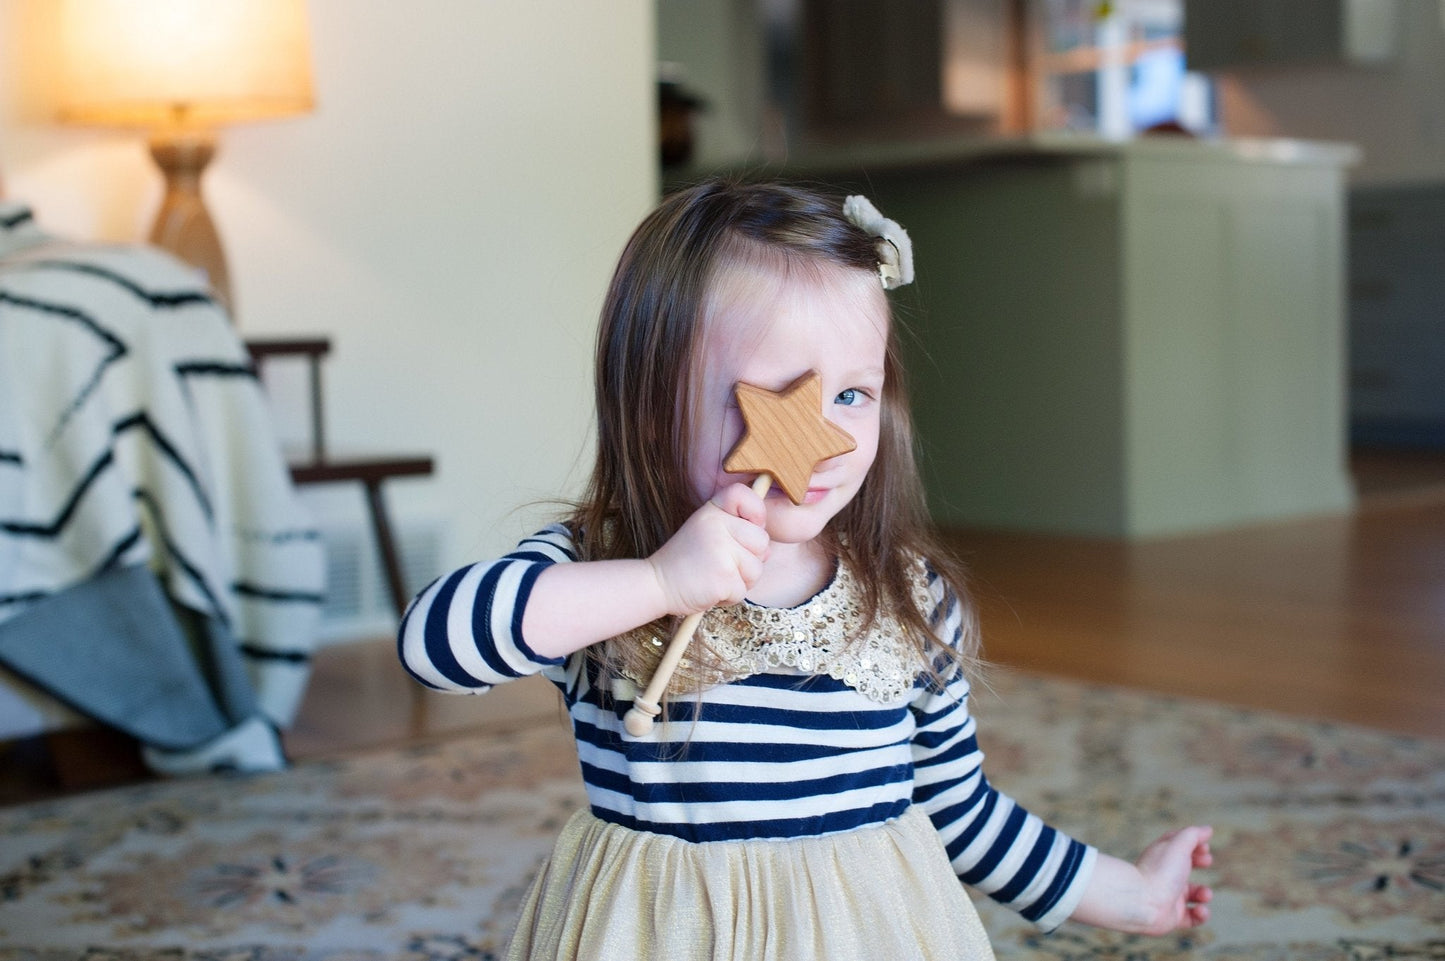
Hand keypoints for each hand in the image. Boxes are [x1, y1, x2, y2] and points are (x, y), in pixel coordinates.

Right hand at [647, 484, 769, 614]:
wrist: (657, 584)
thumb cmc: (685, 561)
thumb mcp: (707, 532)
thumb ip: (736, 531)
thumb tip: (768, 549)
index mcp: (712, 511)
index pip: (745, 495)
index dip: (756, 512)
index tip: (746, 526)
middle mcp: (717, 525)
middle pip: (762, 541)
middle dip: (749, 559)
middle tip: (722, 564)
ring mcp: (721, 550)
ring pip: (756, 569)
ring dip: (740, 581)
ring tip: (715, 576)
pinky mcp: (724, 576)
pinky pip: (744, 590)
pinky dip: (730, 596)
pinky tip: (710, 589)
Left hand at [1133, 826, 1213, 932]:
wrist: (1143, 903)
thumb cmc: (1160, 871)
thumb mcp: (1179, 845)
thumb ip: (1194, 835)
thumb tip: (1207, 829)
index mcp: (1162, 856)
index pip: (1178, 845)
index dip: (1194, 843)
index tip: (1204, 846)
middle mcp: (1165, 875)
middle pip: (1185, 866)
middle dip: (1200, 862)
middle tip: (1206, 861)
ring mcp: (1169, 896)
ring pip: (1193, 893)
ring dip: (1205, 893)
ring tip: (1204, 894)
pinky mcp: (1173, 917)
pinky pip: (1192, 917)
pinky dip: (1202, 914)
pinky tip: (1201, 910)